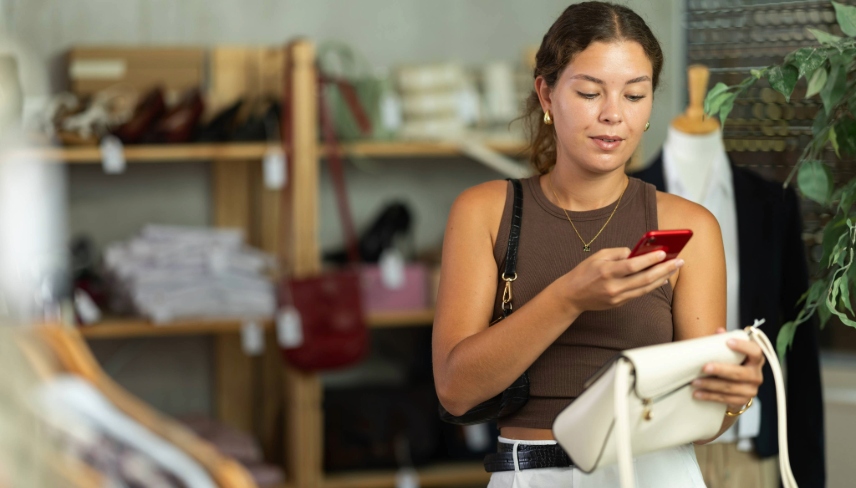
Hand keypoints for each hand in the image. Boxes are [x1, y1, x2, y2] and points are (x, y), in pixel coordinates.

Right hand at [556, 247, 682, 312]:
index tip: (664, 253)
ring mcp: (617, 297)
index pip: (632, 266)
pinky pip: (639, 293)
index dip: (650, 260)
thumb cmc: (584, 272)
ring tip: (674, 269)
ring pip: (645, 288)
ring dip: (662, 278)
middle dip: (664, 269)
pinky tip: (661, 278)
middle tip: (679, 261)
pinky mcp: (619, 304)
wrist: (572, 295)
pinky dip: (652, 285)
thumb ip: (618, 253)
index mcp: (606, 272)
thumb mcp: (598, 256)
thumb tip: (637, 253)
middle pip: (644, 279)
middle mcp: (613, 286)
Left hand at [691, 328, 764, 410]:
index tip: (728, 342)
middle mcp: (756, 374)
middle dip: (721, 370)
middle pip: (740, 373)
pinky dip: (710, 396)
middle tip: (704, 367)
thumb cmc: (732, 364)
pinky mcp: (743, 401)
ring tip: (694, 382)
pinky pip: (725, 399)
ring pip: (730, 387)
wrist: (736, 388)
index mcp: (755, 359)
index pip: (755, 351)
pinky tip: (698, 393)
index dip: (743, 347)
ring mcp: (751, 389)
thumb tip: (719, 331)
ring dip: (710, 385)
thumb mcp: (730, 353)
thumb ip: (724, 342)